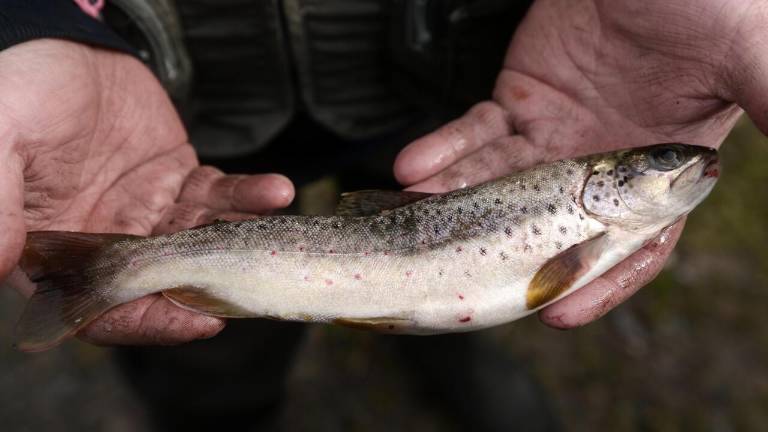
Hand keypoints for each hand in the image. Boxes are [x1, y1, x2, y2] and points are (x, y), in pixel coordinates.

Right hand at [0, 40, 293, 345]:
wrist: (59, 46)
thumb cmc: (17, 93)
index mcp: (60, 251)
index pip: (105, 310)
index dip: (150, 323)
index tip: (199, 323)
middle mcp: (110, 241)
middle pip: (167, 283)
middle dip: (214, 283)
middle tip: (254, 277)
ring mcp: (150, 212)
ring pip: (204, 240)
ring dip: (243, 236)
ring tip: (274, 220)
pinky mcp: (180, 180)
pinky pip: (220, 196)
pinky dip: (248, 196)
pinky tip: (275, 191)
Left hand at [394, 0, 764, 327]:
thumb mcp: (747, 50)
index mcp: (659, 171)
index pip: (632, 245)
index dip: (599, 283)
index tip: (560, 314)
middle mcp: (600, 165)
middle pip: (548, 227)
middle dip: (505, 253)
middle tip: (466, 273)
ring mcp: (554, 135)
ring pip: (500, 183)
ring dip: (457, 202)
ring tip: (421, 214)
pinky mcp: (518, 101)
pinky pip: (474, 132)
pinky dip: (443, 151)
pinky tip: (415, 168)